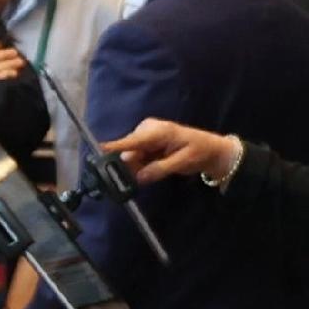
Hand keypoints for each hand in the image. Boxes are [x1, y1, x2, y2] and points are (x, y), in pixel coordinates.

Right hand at [109, 118, 240, 184]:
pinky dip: (141, 166)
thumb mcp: (183, 161)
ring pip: (131, 157)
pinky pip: (137, 158)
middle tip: (143, 176)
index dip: (114, 147)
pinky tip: (154, 169)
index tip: (96, 151)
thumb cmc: (200, 152)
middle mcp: (148, 131)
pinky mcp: (147, 145)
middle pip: (128, 151)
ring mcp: (147, 137)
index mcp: (158, 131)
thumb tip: (139, 178)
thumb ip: (160, 169)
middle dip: (131, 166)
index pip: (131, 140)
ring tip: (158, 169)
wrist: (212, 150)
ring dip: (138, 168)